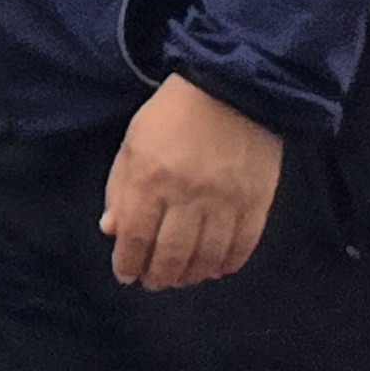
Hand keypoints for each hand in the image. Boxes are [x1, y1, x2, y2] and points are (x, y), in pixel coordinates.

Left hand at [100, 73, 284, 289]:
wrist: (231, 88)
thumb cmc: (172, 115)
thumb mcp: (133, 144)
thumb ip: (120, 188)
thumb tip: (112, 230)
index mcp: (150, 179)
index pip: (135, 237)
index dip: (128, 263)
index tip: (126, 275)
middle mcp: (187, 196)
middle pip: (171, 254)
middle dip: (158, 276)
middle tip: (153, 282)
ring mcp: (225, 201)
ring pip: (207, 256)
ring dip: (191, 275)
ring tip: (181, 278)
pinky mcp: (257, 202)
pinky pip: (243, 245)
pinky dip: (228, 263)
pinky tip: (215, 268)